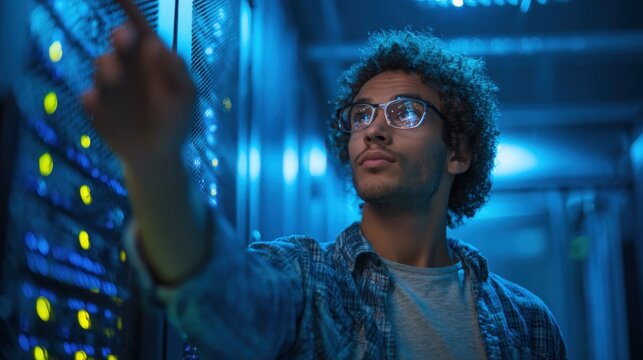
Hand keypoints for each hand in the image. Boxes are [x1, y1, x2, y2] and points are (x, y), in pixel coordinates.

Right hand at [82, 22, 195, 170]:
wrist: (157, 155)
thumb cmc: (175, 122)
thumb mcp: (184, 97)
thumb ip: (174, 71)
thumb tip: (156, 45)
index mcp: (152, 60)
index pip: (141, 29)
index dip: (129, 9)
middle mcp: (129, 67)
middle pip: (119, 42)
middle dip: (120, 37)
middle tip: (124, 40)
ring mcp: (111, 85)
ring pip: (102, 65)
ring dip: (109, 69)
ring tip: (117, 80)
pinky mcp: (97, 106)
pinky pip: (89, 96)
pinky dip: (94, 100)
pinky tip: (102, 108)